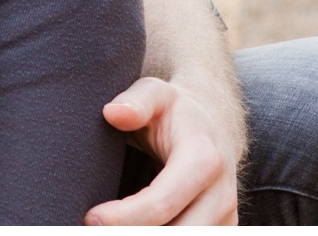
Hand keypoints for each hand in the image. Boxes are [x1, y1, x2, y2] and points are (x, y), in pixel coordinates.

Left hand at [85, 76, 239, 225]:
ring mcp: (226, 218)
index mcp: (203, 160)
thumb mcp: (155, 94)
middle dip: (133, 233)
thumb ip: (135, 101)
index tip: (92, 218)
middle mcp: (221, 196)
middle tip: (93, 228)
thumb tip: (113, 113)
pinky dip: (157, 235)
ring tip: (110, 228)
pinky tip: (133, 228)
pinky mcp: (222, 230)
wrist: (214, 125)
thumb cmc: (176, 112)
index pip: (161, 203)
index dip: (124, 217)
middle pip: (176, 233)